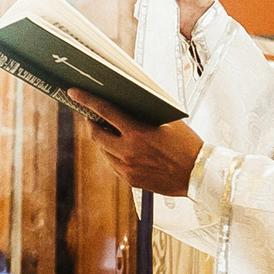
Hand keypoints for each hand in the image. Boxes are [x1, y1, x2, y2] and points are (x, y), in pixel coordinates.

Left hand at [69, 91, 204, 193]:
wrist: (199, 174)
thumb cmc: (187, 144)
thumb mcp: (167, 121)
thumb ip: (144, 112)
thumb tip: (125, 100)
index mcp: (137, 132)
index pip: (104, 111)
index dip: (87, 100)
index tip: (74, 92)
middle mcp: (129, 152)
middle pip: (96, 135)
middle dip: (92, 123)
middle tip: (93, 116)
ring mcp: (128, 168)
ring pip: (103, 151)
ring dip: (104, 140)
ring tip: (112, 133)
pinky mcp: (131, 181)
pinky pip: (113, 164)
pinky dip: (114, 155)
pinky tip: (124, 149)